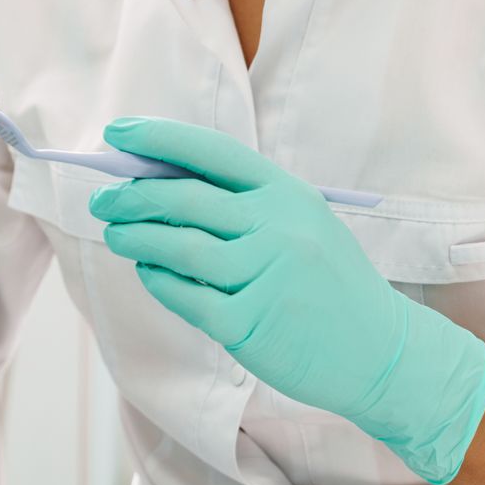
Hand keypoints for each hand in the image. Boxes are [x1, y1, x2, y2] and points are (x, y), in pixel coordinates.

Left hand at [88, 117, 484, 484]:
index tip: (117, 133)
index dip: (159, 138)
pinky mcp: (249, 323)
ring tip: (115, 234)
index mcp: (287, 193)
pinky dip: (158, 281)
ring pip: (178, 247)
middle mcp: (276, 227)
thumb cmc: (329, 284)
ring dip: (136, 237)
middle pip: (185, 198)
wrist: (381, 351)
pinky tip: (148, 272)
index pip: (212, 152)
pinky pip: (186, 296)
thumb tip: (160, 182)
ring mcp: (263, 275)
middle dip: (133, 195)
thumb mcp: (301, 224)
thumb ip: (244, 203)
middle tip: (103, 199)